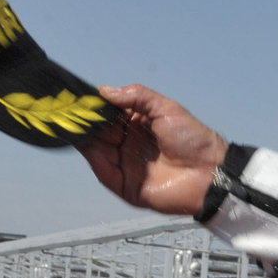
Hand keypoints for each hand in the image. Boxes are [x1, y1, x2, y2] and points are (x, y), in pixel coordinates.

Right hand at [78, 85, 228, 216]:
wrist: (209, 172)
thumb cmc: (193, 139)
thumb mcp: (164, 108)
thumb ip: (135, 96)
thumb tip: (104, 91)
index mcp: (138, 126)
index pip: (109, 115)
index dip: (94, 107)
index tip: (78, 96)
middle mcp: (129, 146)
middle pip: (98, 132)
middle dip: (84, 120)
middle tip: (68, 107)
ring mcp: (126, 166)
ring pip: (96, 149)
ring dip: (83, 135)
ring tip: (72, 119)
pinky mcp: (125, 186)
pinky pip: (103, 170)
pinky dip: (90, 155)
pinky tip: (83, 139)